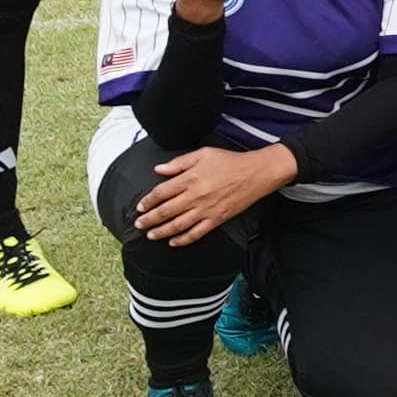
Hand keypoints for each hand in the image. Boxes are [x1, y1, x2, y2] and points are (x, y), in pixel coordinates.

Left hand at [132, 140, 298, 246]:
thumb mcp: (204, 154)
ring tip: (151, 235)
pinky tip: (173, 242)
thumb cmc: (231, 161)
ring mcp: (206, 209)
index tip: (140, 206)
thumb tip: (159, 170)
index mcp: (191, 178)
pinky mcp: (217, 219)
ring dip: (161, 232)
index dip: (148, 201)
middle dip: (149, 219)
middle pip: (165, 211)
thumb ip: (179, 162)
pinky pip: (196, 233)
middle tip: (139, 224)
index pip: (161, 192)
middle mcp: (196, 196)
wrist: (257, 173)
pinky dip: (183, 240)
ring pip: (178, 225)